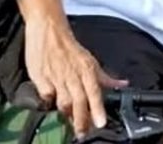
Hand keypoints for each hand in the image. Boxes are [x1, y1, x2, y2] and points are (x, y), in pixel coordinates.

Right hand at [24, 17, 126, 134]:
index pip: (94, 92)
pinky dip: (50, 102)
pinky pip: (46, 96)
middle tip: (83, 132)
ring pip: (63, 101)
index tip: (100, 123)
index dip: (97, 109)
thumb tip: (122, 84)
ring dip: (67, 113)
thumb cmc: (69, 47)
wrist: (49, 30)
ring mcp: (56, 77)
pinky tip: (52, 103)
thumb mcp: (90, 61)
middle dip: (81, 119)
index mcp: (87, 69)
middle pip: (78, 101)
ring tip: (70, 121)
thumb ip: (104, 77)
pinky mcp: (40, 78)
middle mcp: (73, 74)